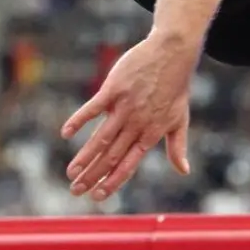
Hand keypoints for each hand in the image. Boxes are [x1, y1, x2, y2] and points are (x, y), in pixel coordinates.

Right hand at [60, 30, 195, 201]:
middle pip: (112, 155)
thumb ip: (177, 147)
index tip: (98, 196)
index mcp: (151, 133)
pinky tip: (65, 134)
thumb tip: (184, 171)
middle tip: (75, 191)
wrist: (173, 53)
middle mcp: (137, 123)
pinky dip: (79, 120)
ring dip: (85, 156)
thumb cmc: (175, 87)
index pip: (129, 164)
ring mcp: (125, 106)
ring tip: (71, 173)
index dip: (113, 181)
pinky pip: (93, 108)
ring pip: (101, 137)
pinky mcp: (114, 89)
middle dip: (93, 175)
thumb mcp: (180, 119)